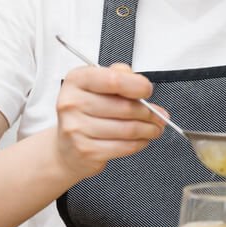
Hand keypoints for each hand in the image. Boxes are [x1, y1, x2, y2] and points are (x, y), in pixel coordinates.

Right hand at [55, 63, 166, 180]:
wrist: (66, 148)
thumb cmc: (85, 113)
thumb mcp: (97, 86)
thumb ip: (118, 75)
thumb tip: (139, 81)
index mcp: (76, 80)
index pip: (113, 80)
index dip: (137, 85)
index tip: (147, 90)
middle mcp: (72, 103)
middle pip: (124, 107)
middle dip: (149, 112)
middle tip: (159, 115)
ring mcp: (77, 128)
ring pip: (128, 129)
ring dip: (148, 129)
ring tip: (154, 128)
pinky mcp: (86, 150)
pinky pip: (124, 147)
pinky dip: (139, 143)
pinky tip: (142, 139)